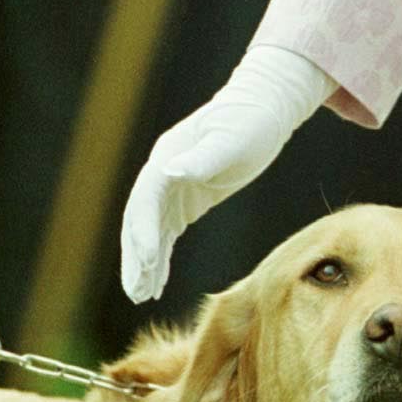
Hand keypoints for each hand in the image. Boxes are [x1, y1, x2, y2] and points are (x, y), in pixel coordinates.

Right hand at [120, 47, 331, 301]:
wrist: (265, 106)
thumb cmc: (251, 120)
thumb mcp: (232, 138)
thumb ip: (203, 157)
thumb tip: (169, 172)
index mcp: (169, 155)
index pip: (148, 198)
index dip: (145, 230)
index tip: (148, 261)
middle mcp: (164, 171)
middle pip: (140, 218)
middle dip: (136, 254)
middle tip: (135, 289)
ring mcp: (173, 184)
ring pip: (150, 229)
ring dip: (143, 262)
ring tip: (140, 295)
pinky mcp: (188, 196)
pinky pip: (166, 231)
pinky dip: (160, 257)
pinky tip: (157, 282)